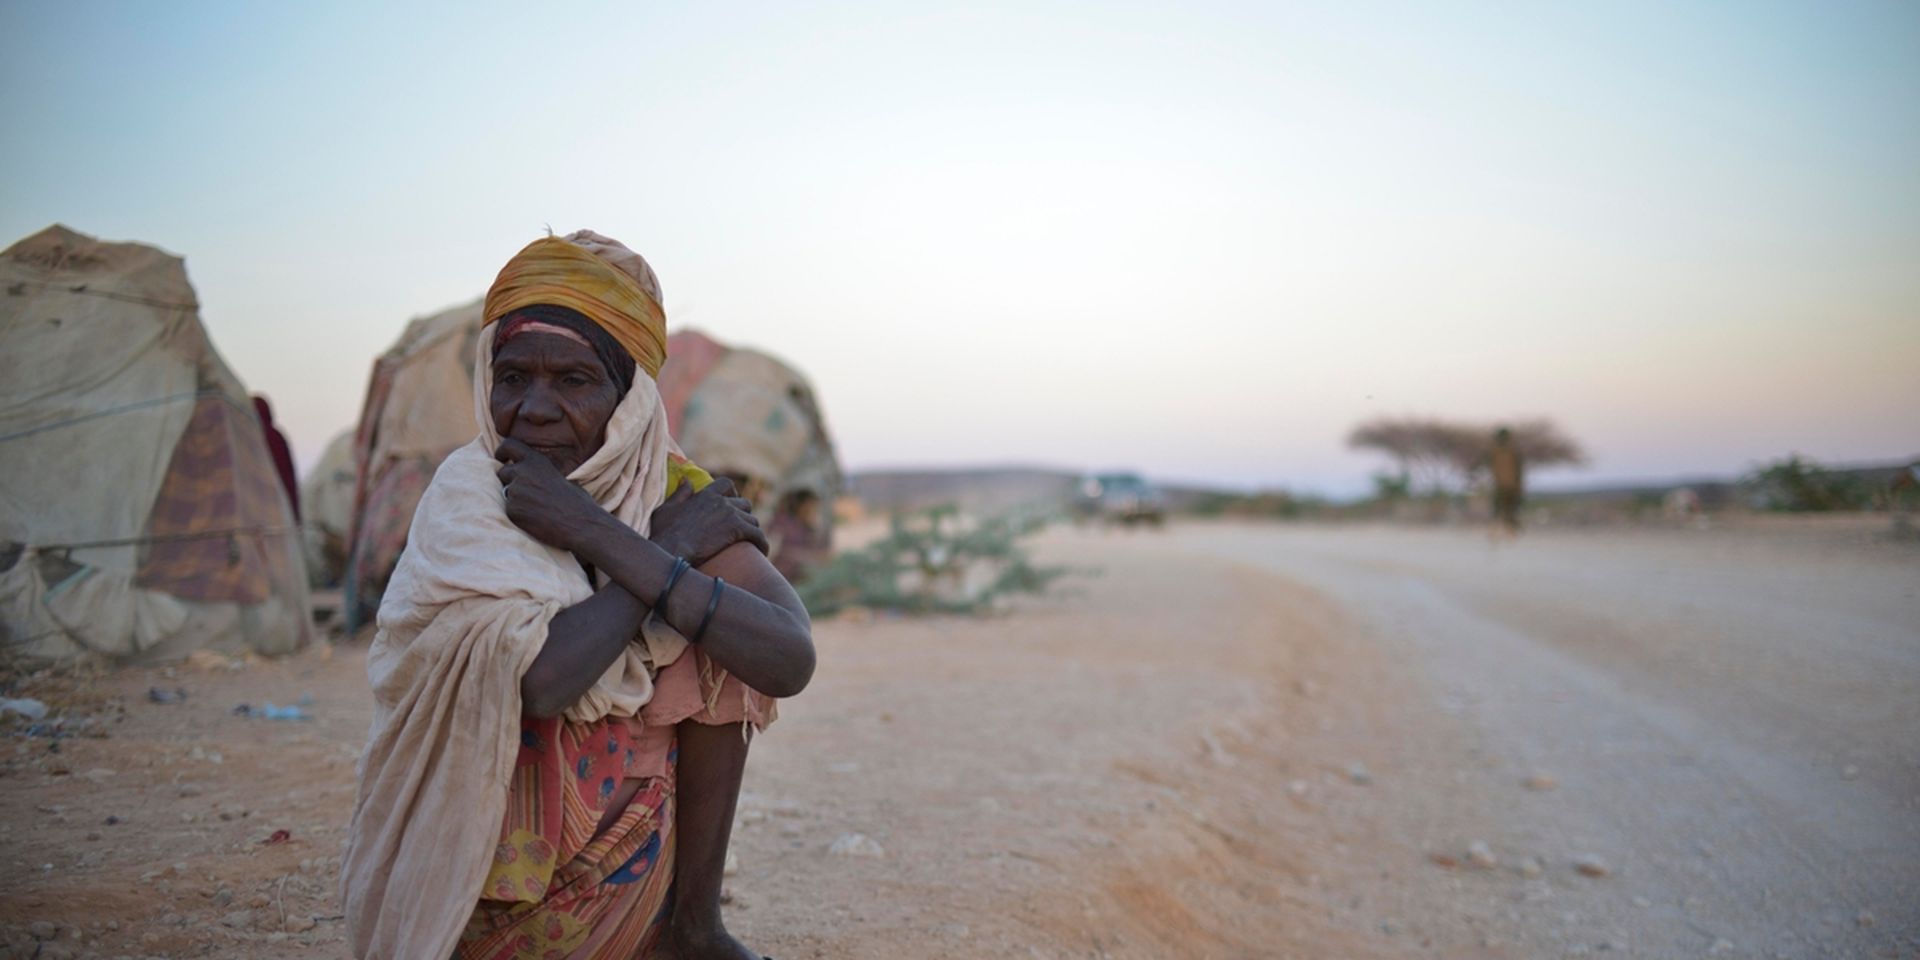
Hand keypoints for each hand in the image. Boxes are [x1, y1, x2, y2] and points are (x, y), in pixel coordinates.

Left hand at [496, 439, 614, 553]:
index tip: (501, 458)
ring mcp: (515, 491)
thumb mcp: (562, 477)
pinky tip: (535, 519)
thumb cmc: (578, 503)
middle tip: (525, 494)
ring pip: (506, 493)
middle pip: (502, 472)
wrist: (581, 524)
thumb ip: (543, 473)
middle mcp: (522, 472)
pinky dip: (518, 515)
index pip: (509, 445)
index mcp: (536, 461)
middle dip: (509, 482)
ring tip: (536, 509)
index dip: (502, 451)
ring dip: (516, 500)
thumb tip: (535, 476)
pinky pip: (509, 510)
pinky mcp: (512, 510)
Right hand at [649, 476, 768, 564]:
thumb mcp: (666, 510)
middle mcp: (721, 501)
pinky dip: (762, 543)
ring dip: (753, 531)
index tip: (733, 504)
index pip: (727, 484)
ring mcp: (730, 514)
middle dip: (744, 516)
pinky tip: (763, 551)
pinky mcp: (737, 529)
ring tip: (752, 543)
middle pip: (744, 504)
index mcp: (705, 494)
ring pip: (753, 520)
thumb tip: (687, 480)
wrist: (672, 550)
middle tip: (743, 529)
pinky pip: (758, 534)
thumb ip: (680, 494)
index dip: (733, 494)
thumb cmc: (664, 534)